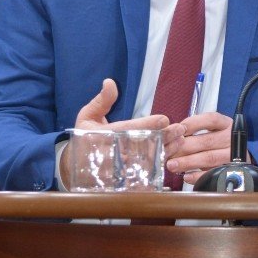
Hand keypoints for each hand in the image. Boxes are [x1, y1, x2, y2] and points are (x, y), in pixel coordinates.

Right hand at [60, 78, 177, 186]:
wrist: (76, 165)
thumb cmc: (85, 136)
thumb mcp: (87, 115)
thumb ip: (102, 101)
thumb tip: (110, 82)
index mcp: (104, 136)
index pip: (128, 130)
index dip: (146, 125)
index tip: (163, 119)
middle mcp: (113, 152)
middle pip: (142, 145)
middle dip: (162, 137)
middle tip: (179, 129)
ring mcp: (120, 166)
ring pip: (147, 159)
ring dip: (166, 149)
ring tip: (181, 139)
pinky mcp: (125, 176)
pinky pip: (145, 172)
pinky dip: (160, 163)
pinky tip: (172, 154)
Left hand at [164, 111, 246, 184]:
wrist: (239, 155)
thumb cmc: (219, 141)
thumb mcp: (213, 130)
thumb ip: (195, 131)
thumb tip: (172, 137)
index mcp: (226, 124)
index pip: (211, 119)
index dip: (193, 123)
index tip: (178, 130)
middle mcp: (231, 138)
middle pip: (206, 141)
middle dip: (184, 147)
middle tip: (168, 153)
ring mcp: (233, 155)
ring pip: (209, 158)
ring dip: (188, 162)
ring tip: (172, 165)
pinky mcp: (231, 170)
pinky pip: (213, 173)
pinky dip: (198, 176)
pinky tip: (186, 176)